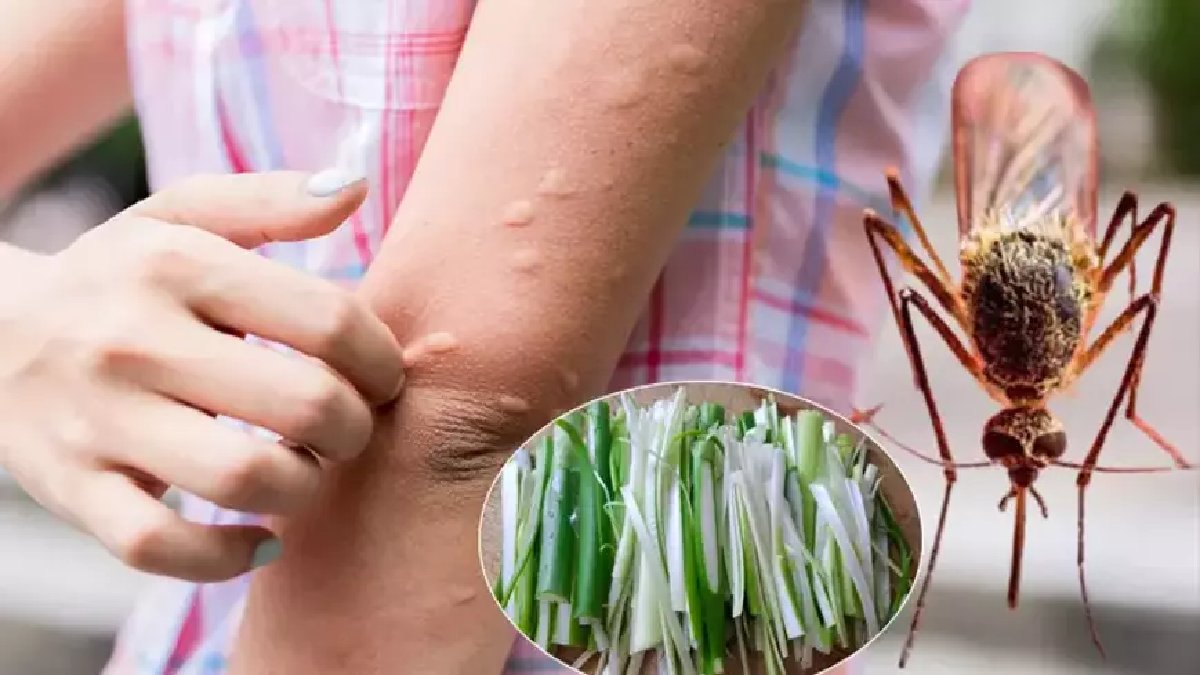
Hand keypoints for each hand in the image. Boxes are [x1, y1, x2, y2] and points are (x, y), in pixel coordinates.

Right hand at [0, 171, 404, 581]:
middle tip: (350, 427)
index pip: (330, 321)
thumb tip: (357, 186)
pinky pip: (160, 546)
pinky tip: (261, 537)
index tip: (381, 376)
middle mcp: (135, 339)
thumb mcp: (180, 215)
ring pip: (243, 478)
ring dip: (305, 488)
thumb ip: (272, 199)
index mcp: (177, 265)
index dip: (382, 360)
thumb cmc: (118, 275)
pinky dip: (226, 556)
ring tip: (306, 470)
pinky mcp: (72, 490)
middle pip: (304, 406)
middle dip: (356, 428)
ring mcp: (98, 420)